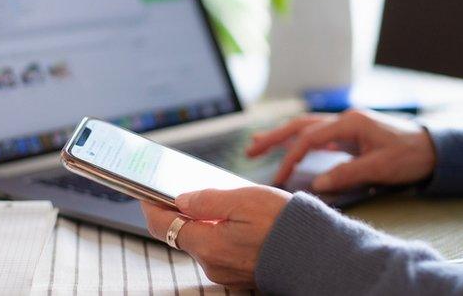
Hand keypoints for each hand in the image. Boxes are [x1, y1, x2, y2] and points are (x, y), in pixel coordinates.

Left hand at [141, 186, 289, 288]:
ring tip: (215, 200)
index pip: (163, 226)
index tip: (144, 191)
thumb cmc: (284, 225)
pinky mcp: (238, 272)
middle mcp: (211, 263)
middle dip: (179, 211)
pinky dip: (217, 232)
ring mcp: (224, 271)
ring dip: (202, 221)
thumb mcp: (244, 200)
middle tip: (181, 189)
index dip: (150, 207)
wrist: (317, 254)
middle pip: (181, 233)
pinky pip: (218, 249)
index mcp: (207, 245)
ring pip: (201, 241)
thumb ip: (208, 201)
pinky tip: (232, 218)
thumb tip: (181, 199)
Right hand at [246, 109, 436, 192]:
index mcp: (350, 122)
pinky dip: (299, 142)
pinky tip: (290, 150)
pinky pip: (317, 135)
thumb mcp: (380, 167)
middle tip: (250, 150)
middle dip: (273, 137)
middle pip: (300, 125)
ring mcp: (346, 125)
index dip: (290, 158)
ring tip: (258, 145)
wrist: (434, 149)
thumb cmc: (410, 155)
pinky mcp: (350, 134)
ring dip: (282, 137)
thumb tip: (316, 184)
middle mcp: (344, 119)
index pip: (309, 138)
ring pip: (306, 128)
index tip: (278, 178)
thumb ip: (347, 174)